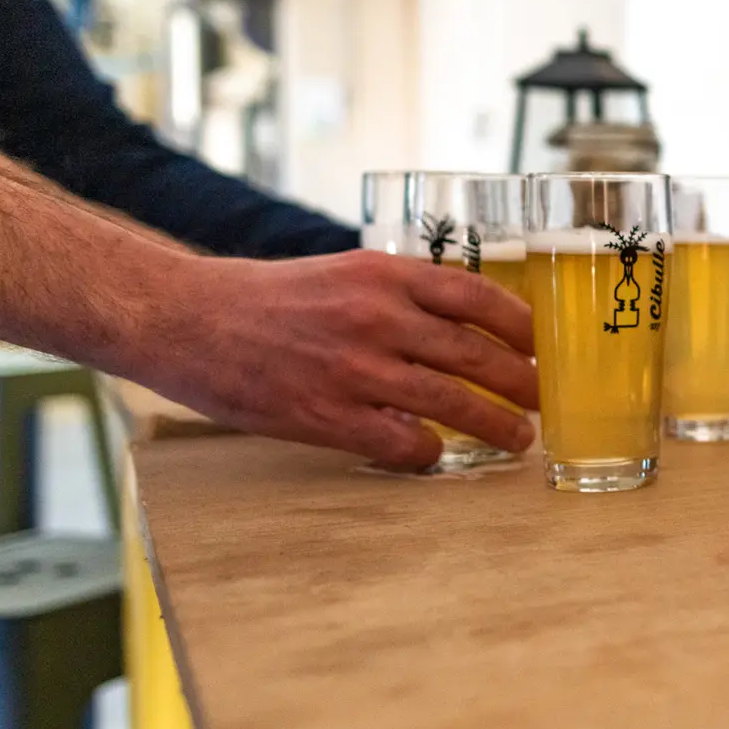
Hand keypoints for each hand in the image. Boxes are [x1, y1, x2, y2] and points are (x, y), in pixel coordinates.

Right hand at [130, 250, 538, 466]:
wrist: (185, 319)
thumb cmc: (266, 298)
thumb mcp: (343, 274)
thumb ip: (400, 295)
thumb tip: (465, 326)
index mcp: (384, 274)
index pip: (478, 296)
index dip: (521, 326)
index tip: (542, 345)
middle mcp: (377, 316)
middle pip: (477, 354)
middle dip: (522, 382)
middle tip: (542, 400)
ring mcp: (354, 368)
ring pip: (452, 402)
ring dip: (495, 424)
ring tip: (519, 437)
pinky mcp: (327, 415)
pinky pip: (402, 443)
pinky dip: (428, 452)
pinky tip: (434, 454)